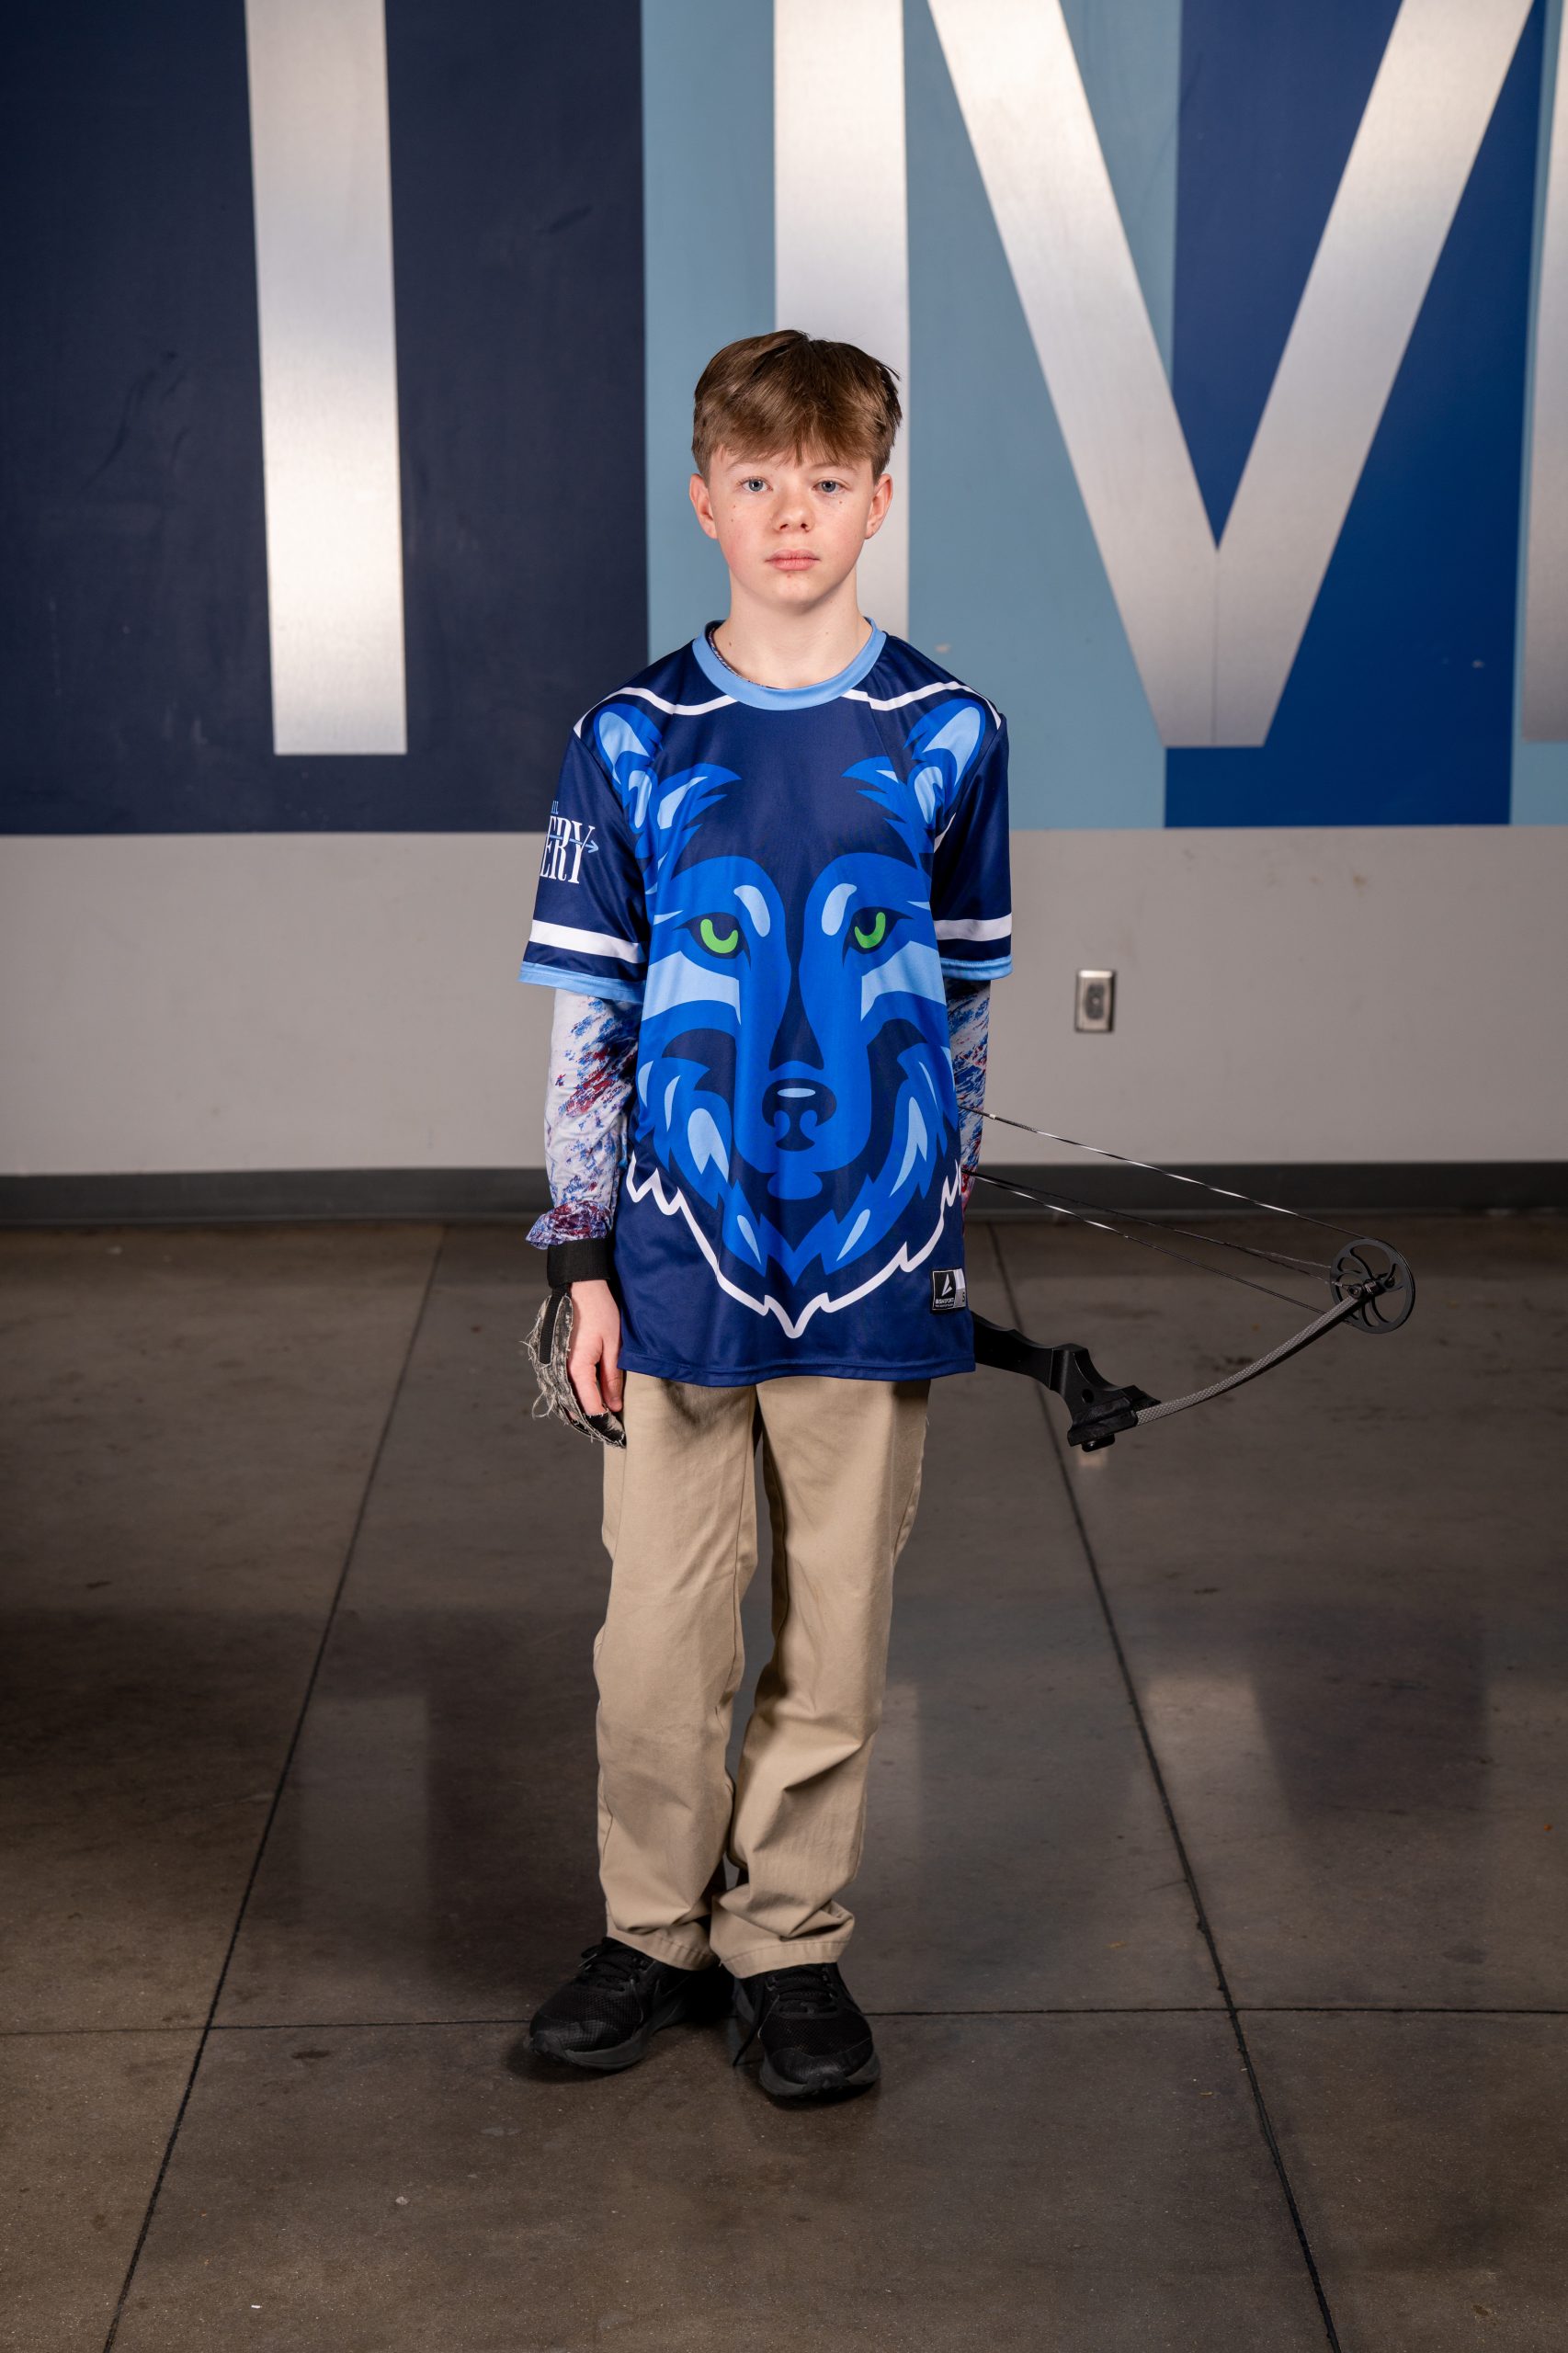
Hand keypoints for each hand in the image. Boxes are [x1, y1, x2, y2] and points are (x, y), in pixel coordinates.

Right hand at [567, 1279, 622, 1418]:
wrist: (580, 1287)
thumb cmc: (600, 1312)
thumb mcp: (613, 1346)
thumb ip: (612, 1378)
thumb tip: (615, 1405)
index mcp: (577, 1368)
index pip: (590, 1406)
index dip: (603, 1419)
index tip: (617, 1428)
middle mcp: (561, 1370)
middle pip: (574, 1406)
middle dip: (591, 1417)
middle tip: (609, 1424)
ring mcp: (554, 1364)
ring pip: (565, 1397)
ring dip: (580, 1407)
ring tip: (600, 1412)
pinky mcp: (552, 1358)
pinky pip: (560, 1384)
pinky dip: (572, 1394)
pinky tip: (586, 1397)